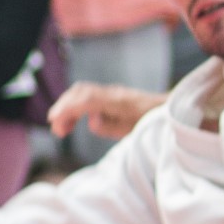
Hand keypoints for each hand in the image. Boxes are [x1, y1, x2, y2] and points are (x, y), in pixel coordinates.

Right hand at [46, 80, 163, 142]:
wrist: (169, 109)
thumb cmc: (151, 123)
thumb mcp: (132, 130)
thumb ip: (109, 126)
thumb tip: (91, 120)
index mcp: (118, 101)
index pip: (87, 99)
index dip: (68, 108)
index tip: (54, 120)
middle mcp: (113, 93)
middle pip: (80, 92)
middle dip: (63, 108)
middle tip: (56, 129)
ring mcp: (112, 92)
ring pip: (82, 92)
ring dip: (68, 107)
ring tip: (62, 129)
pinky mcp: (111, 95)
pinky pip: (88, 96)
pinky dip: (76, 106)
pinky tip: (74, 122)